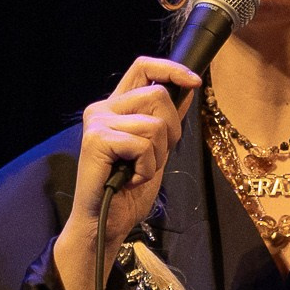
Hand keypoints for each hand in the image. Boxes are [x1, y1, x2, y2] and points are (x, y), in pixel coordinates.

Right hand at [50, 54, 201, 289]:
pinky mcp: (96, 140)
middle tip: (154, 158)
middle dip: (171, 131)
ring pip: (155, 124)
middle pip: (158, 95)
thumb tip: (188, 88)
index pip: (143, 67)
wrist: (106, 222)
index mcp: (116, 106)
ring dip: (157, 155)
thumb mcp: (158, 150)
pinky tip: (130, 178)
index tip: (193, 82)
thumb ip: (168, 120)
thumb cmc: (128, 190)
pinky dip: (146, 168)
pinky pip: (143, 145)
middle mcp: (103, 108)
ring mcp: (97, 122)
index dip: (171, 69)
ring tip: (138, 171)